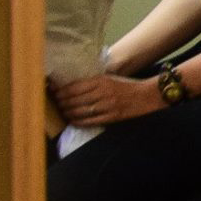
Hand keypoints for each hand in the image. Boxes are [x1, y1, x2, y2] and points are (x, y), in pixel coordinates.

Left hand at [49, 73, 163, 126]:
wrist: (146, 95)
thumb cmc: (126, 86)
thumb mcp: (109, 79)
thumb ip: (93, 82)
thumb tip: (72, 86)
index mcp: (101, 81)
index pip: (74, 87)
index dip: (60, 91)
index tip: (54, 92)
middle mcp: (102, 93)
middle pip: (74, 100)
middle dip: (61, 103)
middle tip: (56, 104)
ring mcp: (107, 106)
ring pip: (80, 111)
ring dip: (68, 113)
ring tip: (63, 112)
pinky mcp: (111, 117)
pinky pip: (89, 121)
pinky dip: (78, 122)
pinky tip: (72, 121)